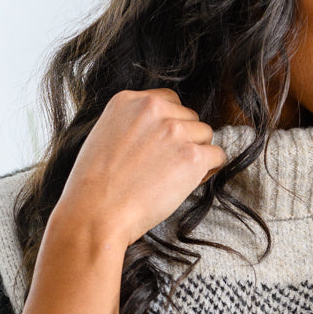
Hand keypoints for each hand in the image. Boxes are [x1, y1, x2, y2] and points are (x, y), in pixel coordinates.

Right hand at [50, 89, 227, 253]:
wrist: (97, 213)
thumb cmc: (94, 187)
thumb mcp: (105, 136)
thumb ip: (133, 125)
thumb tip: (159, 134)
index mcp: (129, 100)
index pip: (169, 101)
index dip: (170, 125)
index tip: (162, 146)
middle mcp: (154, 108)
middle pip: (189, 117)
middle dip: (184, 139)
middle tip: (166, 166)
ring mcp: (175, 131)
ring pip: (205, 135)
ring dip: (196, 154)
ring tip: (174, 176)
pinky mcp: (192, 156)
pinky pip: (218, 155)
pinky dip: (209, 170)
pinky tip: (189, 182)